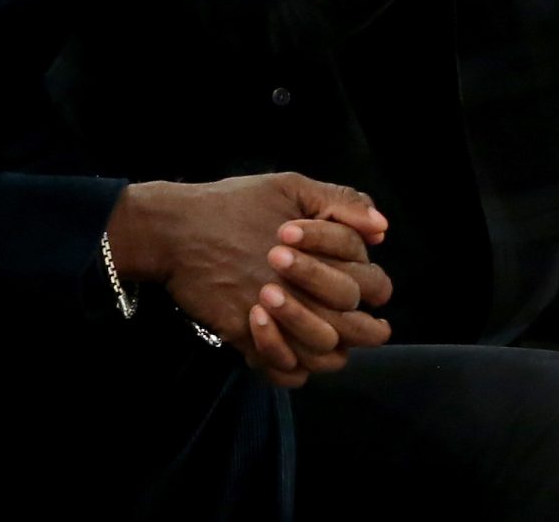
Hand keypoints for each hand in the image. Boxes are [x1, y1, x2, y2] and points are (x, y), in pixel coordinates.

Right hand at [104, 175, 392, 388]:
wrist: (177, 230)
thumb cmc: (234, 205)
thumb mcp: (289, 187)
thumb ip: (340, 202)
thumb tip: (381, 230)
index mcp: (320, 252)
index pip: (371, 286)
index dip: (369, 289)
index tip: (352, 284)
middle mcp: (301, 287)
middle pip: (355, 326)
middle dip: (358, 326)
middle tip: (341, 318)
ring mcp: (273, 315)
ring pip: (323, 355)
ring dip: (326, 346)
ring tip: (317, 334)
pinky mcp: (245, 335)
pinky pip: (284, 371)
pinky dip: (291, 366)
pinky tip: (286, 348)